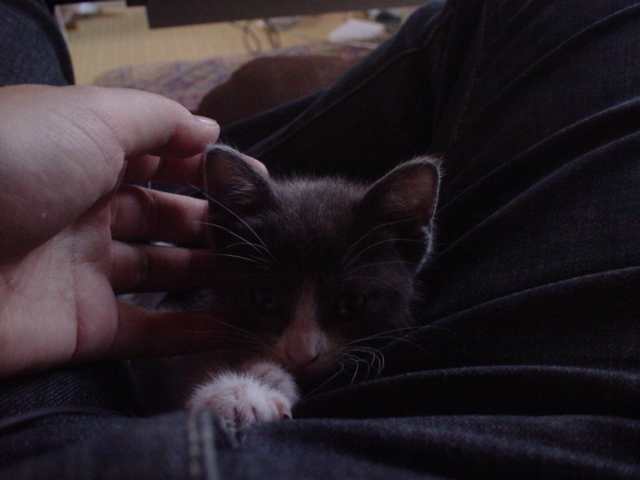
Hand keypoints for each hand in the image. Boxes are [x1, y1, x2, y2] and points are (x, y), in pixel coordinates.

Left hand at [0, 85, 261, 377]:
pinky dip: (189, 330)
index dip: (208, 169)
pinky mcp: (81, 328)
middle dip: (215, 224)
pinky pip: (146, 330)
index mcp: (86, 159)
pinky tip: (232, 324)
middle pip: (166, 219)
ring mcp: (84, 272)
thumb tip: (210, 130)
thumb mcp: (91, 118)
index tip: (257, 182)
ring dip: (209, 276)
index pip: (161, 161)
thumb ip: (158, 121)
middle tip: (266, 235)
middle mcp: (87, 213)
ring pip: (162, 274)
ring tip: (259, 278)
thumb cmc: (15, 165)